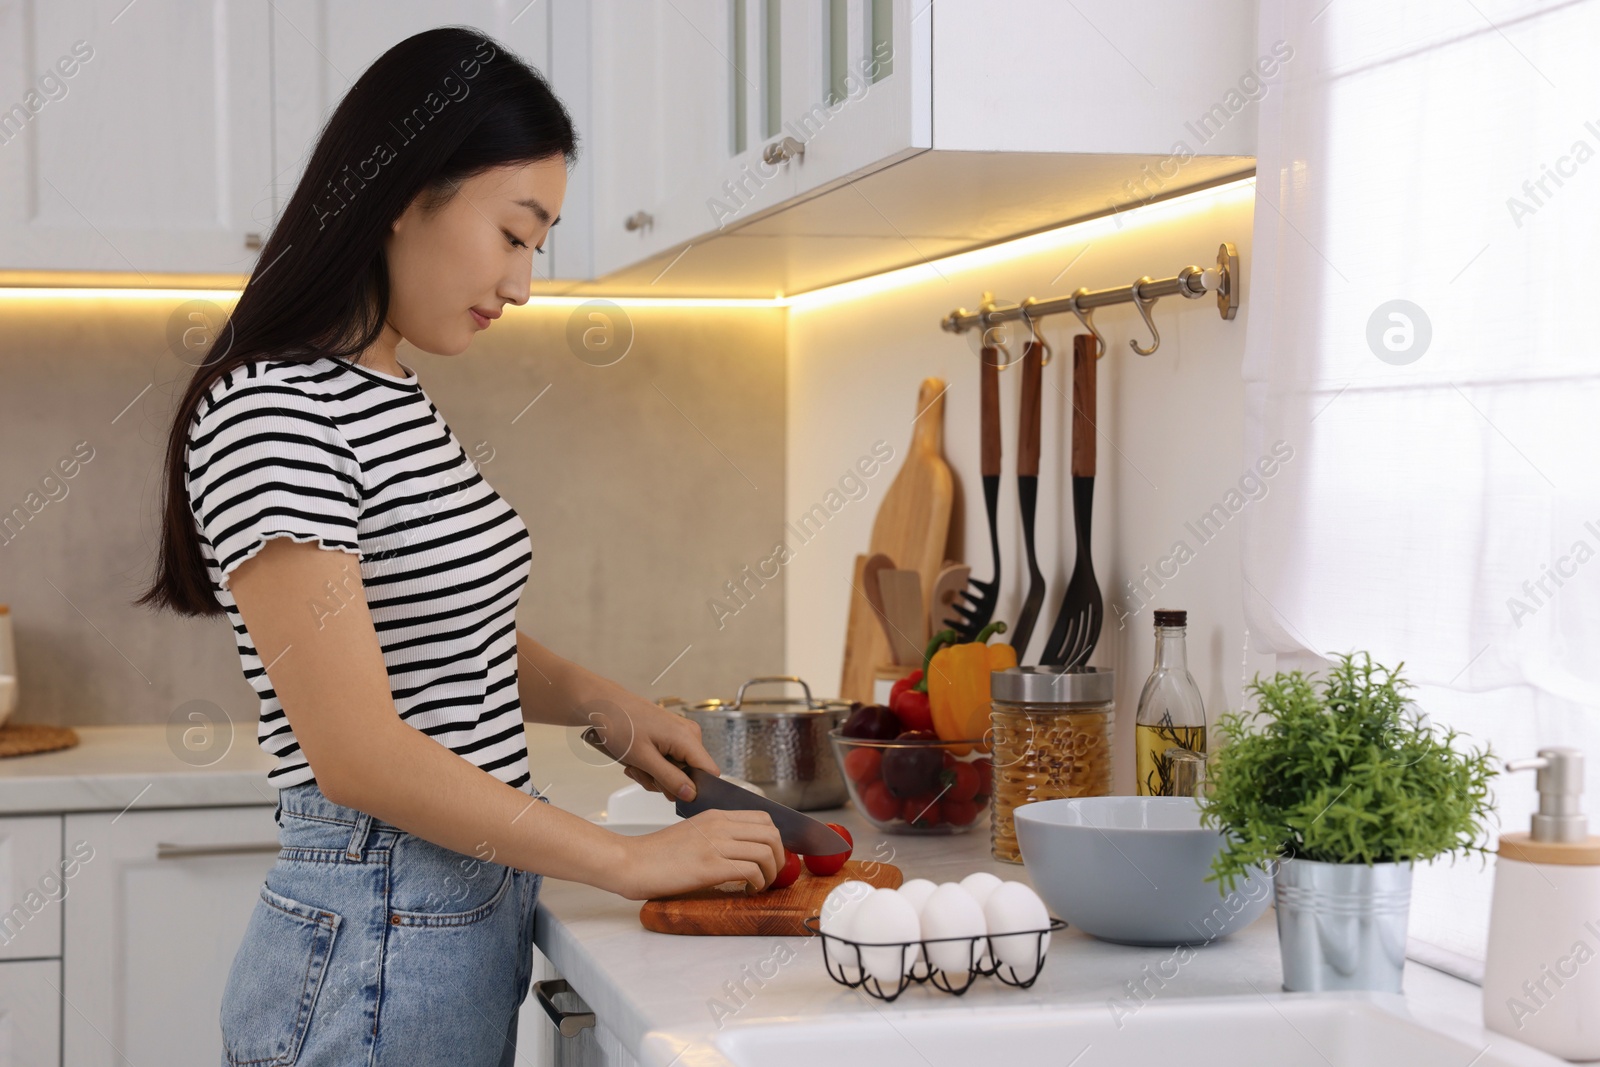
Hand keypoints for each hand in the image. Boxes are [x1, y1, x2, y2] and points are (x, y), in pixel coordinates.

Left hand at [578, 688, 718, 801]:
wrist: (605, 704)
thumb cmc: (620, 724)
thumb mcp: (644, 759)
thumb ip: (670, 779)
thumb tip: (691, 795)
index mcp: (688, 737)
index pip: (709, 772)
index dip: (695, 789)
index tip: (672, 793)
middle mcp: (689, 735)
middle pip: (690, 775)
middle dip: (665, 782)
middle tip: (642, 773)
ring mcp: (680, 735)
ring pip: (677, 771)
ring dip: (654, 775)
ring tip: (636, 765)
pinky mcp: (671, 736)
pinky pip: (669, 761)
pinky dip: (653, 766)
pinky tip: (637, 761)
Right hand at [609, 809, 784, 899]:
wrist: (631, 862)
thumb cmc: (657, 855)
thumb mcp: (693, 833)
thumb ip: (717, 836)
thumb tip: (744, 850)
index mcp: (716, 815)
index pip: (764, 817)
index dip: (776, 839)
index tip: (772, 857)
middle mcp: (720, 825)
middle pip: (771, 833)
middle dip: (779, 857)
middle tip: (771, 874)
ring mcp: (716, 844)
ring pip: (766, 851)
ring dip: (771, 872)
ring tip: (760, 885)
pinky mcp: (710, 866)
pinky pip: (751, 870)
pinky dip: (758, 882)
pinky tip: (748, 890)